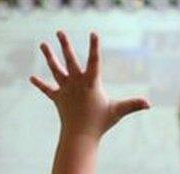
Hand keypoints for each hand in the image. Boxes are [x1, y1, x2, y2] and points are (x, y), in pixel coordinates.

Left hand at [31, 32, 149, 138]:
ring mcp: (65, 89)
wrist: (80, 136)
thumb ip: (133, 104)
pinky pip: (47, 89)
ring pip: (55, 70)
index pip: (94, 61)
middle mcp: (76, 82)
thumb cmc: (100, 123)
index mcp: (91, 82)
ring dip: (49, 56)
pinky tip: (31, 77)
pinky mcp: (57, 98)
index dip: (94, 47)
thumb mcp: (118, 111)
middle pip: (69, 60)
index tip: (93, 33)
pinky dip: (40, 84)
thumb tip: (149, 104)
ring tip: (43, 44)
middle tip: (59, 31)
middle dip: (65, 45)